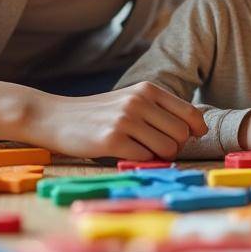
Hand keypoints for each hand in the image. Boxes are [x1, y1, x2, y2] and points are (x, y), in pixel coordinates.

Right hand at [28, 81, 206, 160]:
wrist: (54, 117)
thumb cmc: (98, 114)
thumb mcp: (130, 100)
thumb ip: (159, 110)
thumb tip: (195, 130)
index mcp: (148, 90)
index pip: (191, 113)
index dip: (196, 130)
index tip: (192, 137)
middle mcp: (139, 102)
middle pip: (182, 135)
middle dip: (174, 146)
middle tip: (156, 146)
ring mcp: (126, 120)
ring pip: (168, 149)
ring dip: (158, 156)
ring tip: (140, 149)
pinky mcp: (112, 140)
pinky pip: (145, 158)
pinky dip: (139, 161)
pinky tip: (124, 152)